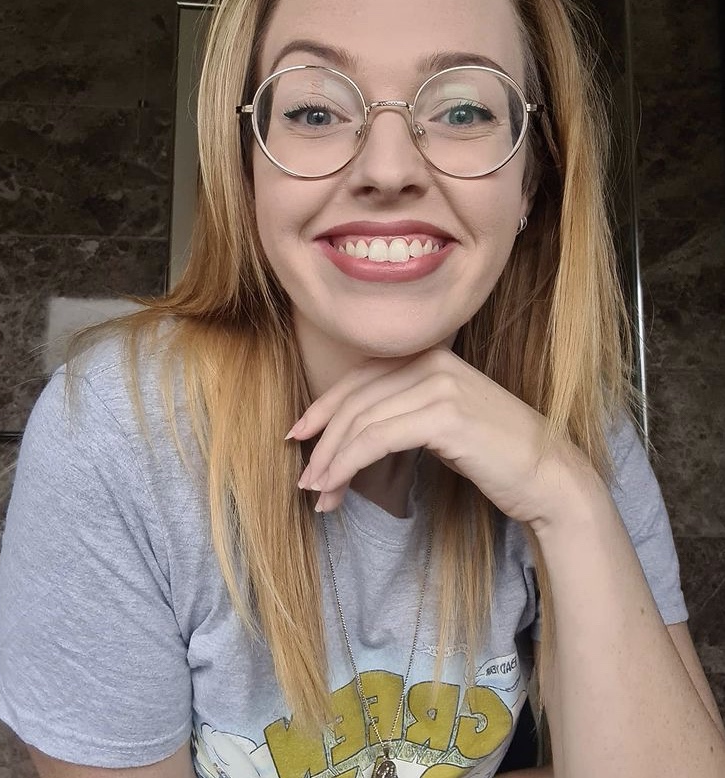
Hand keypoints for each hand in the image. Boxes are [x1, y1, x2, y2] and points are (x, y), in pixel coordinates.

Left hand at [292, 347, 587, 523]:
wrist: (550, 477)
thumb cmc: (496, 455)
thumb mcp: (444, 421)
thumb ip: (405, 411)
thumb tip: (352, 433)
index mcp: (433, 356)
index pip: (362, 377)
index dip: (324, 406)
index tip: (300, 435)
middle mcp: (434, 362)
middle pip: (356, 398)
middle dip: (322, 441)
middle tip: (307, 480)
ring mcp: (440, 385)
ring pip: (361, 421)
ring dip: (331, 461)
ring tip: (318, 494)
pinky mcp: (445, 416)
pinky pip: (377, 439)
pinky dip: (348, 464)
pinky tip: (338, 487)